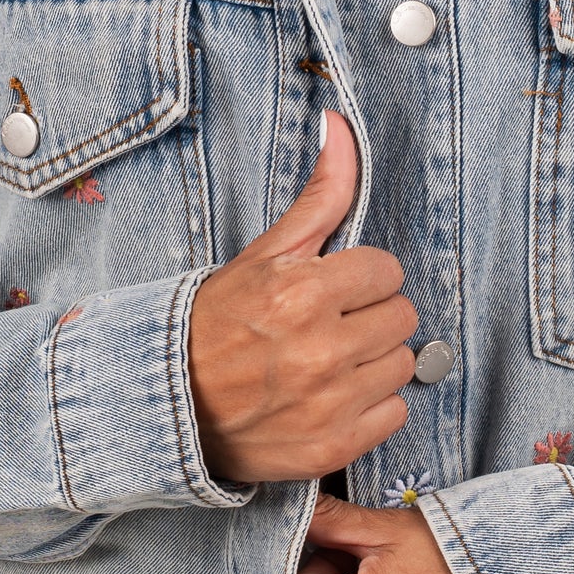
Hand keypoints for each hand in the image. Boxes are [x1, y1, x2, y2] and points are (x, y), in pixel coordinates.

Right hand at [187, 116, 418, 483]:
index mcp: (302, 292)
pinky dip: (371, 406)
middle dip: (371, 315)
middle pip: (402, 317)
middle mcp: (320, 349)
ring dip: (374, 361)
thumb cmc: (219, 323)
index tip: (333, 289)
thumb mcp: (266, 252)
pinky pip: (395, 414)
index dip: (362, 277)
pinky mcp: (334, 446)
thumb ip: (321, 193)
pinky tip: (334, 397)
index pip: (387, 270)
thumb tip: (341, 127)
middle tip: (330, 325)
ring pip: (403, 364)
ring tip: (330, 361)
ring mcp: (329, 402)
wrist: (170, 404)